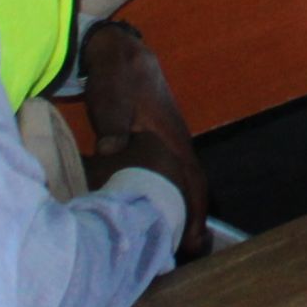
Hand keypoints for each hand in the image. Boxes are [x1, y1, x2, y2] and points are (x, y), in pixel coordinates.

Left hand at [80, 20, 209, 243]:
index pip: (192, 180)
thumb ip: (114, 125)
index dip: (195, 210)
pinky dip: (164, 195)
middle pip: (191, 187)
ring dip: (179, 208)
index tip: (194, 240)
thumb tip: (110, 151)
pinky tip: (150, 209)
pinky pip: (164, 175)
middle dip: (192, 218)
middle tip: (187, 253)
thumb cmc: (118, 78)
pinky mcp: (151, 142)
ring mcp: (164, 144)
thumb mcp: (112, 99)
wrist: (119, 54)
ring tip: (171, 240)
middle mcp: (174, 145)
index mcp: (171, 139)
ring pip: (178, 181)